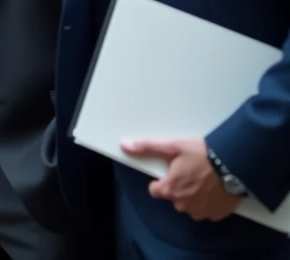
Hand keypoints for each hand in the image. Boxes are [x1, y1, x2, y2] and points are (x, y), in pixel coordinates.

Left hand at [122, 137, 241, 220]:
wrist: (235, 164)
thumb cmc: (203, 154)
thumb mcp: (173, 146)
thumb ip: (148, 147)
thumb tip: (125, 145)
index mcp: (170, 190)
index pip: (155, 190)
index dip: (161, 181)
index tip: (170, 173)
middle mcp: (183, 205)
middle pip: (174, 198)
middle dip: (179, 187)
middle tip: (191, 172)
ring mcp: (201, 212)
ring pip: (191, 205)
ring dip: (194, 196)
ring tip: (204, 180)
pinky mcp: (217, 214)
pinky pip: (208, 210)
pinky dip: (209, 202)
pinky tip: (215, 188)